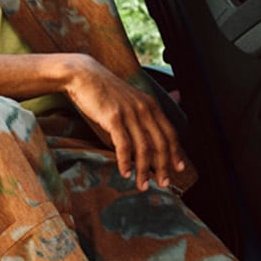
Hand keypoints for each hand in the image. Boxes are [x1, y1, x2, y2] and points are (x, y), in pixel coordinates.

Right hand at [63, 55, 186, 190]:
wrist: (83, 75)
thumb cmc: (102, 91)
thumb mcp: (128, 99)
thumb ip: (139, 114)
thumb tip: (145, 134)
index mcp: (150, 105)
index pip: (170, 132)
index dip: (176, 152)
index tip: (178, 168)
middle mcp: (144, 109)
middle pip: (161, 143)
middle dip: (163, 167)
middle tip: (163, 184)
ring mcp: (129, 113)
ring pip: (144, 147)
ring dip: (144, 170)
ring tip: (142, 185)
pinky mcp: (113, 117)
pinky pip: (124, 144)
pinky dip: (126, 162)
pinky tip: (125, 173)